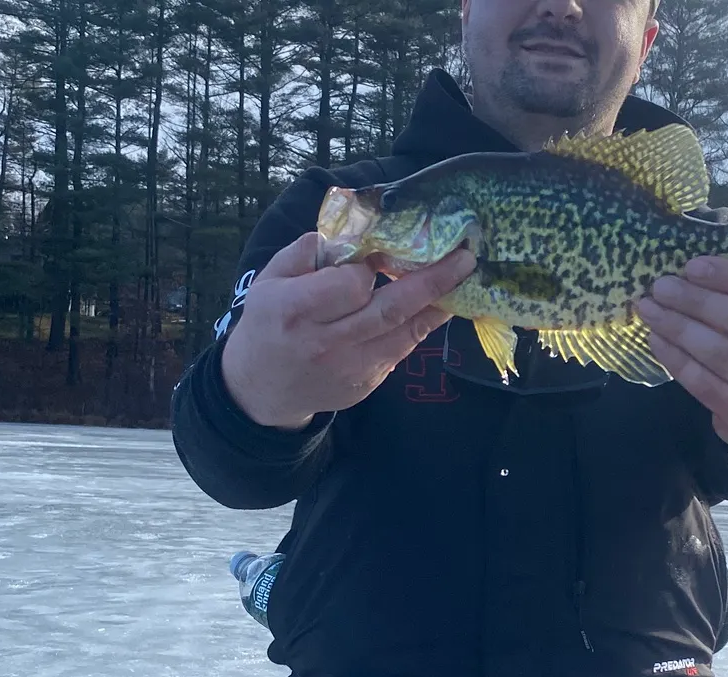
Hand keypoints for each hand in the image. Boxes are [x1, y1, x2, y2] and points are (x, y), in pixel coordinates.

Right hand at [220, 232, 475, 429]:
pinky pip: (401, 349)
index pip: (351, 285)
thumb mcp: (269, 281)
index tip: (380, 252)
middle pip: (389, 310)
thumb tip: (348, 234)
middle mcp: (326, 343)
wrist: (261, 390)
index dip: (370, 267)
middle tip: (465, 256)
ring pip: (404, 333)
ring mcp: (350, 368)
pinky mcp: (366, 384)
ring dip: (437, 304)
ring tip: (461, 276)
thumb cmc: (267, 325)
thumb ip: (305, 253)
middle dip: (432, 281)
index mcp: (296, 311)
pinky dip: (421, 325)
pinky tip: (436, 304)